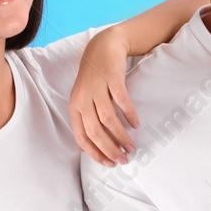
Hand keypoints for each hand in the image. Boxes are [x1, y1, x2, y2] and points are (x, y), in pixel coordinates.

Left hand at [69, 28, 139, 167]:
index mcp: (74, 107)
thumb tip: (93, 146)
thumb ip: (86, 118)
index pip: (81, 137)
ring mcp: (97, 89)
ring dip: (121, 136)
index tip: (109, 163)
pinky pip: (121, 101)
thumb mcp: (84, 98)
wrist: (103, 47)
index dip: (95, 153)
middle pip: (95, 132)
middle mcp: (83, 99)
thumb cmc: (94, 77)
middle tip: (123, 160)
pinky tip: (136, 124)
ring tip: (131, 146)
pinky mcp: (111, 79)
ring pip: (108, 120)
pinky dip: (129, 115)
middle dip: (110, 149)